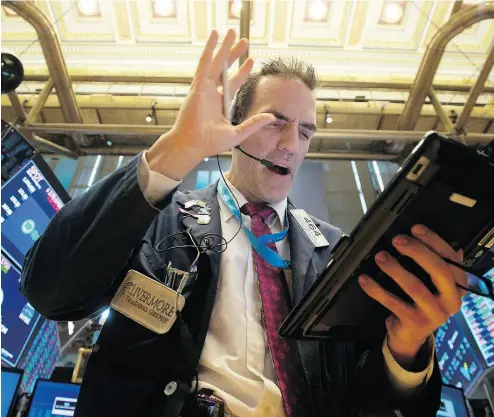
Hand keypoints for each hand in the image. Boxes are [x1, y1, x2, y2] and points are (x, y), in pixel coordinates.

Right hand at [147, 30, 275, 178]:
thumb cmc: (211, 143)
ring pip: (215, 62)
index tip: (252, 60)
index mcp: (221, 103)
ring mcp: (204, 88)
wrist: (194, 145)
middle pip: (225, 69)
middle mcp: (213, 94)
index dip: (243, 71)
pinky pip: (204, 63)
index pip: (234, 82)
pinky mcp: (198, 86)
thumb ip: (254, 123)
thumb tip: (272, 117)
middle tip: (244, 41)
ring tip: (231, 31)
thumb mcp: (238, 133)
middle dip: (234, 54)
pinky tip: (215, 36)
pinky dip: (209, 49)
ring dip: (224, 47)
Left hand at [358, 224, 467, 367]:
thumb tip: (423, 234)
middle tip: (397, 240)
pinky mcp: (415, 323)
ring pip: (415, 287)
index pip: (451, 259)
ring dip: (395, 269)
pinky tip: (365, 279)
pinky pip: (393, 303)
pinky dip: (377, 290)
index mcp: (458, 285)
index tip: (416, 228)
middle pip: (438, 271)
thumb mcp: (431, 282)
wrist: (411, 334)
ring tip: (380, 256)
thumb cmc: (421, 300)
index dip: (434, 241)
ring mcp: (434, 314)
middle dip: (417, 252)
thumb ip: (433, 261)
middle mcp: (451, 300)